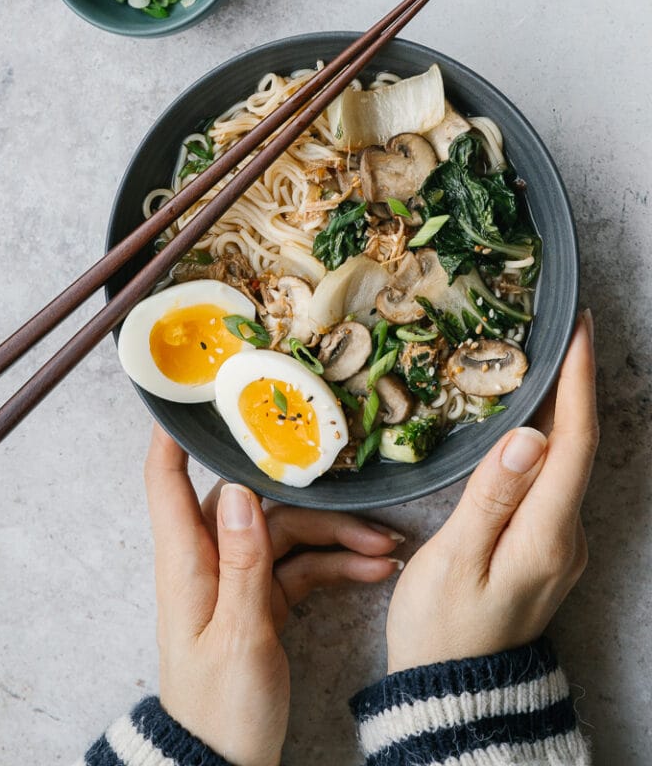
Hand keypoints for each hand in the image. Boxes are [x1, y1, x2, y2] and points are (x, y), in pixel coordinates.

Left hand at [145, 425, 402, 765]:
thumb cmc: (220, 708)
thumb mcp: (238, 636)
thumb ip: (242, 562)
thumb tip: (241, 490)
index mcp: (188, 562)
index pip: (166, 480)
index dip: (175, 432)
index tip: (198, 388)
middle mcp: (211, 561)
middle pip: (257, 504)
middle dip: (311, 501)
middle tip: (363, 505)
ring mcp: (239, 581)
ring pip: (289, 535)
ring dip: (336, 540)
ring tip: (385, 552)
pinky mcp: (263, 603)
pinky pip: (302, 570)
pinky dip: (336, 569)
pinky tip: (374, 574)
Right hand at [386, 312, 597, 671]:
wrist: (453, 692)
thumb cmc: (441, 628)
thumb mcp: (455, 561)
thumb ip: (492, 496)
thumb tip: (529, 435)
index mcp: (547, 536)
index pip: (575, 443)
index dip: (579, 382)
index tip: (581, 331)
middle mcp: (567, 538)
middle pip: (578, 447)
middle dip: (575, 385)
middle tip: (562, 330)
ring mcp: (560, 547)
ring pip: (567, 464)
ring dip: (561, 411)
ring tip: (542, 360)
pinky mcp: (544, 551)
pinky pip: (553, 483)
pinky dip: (546, 443)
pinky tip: (526, 422)